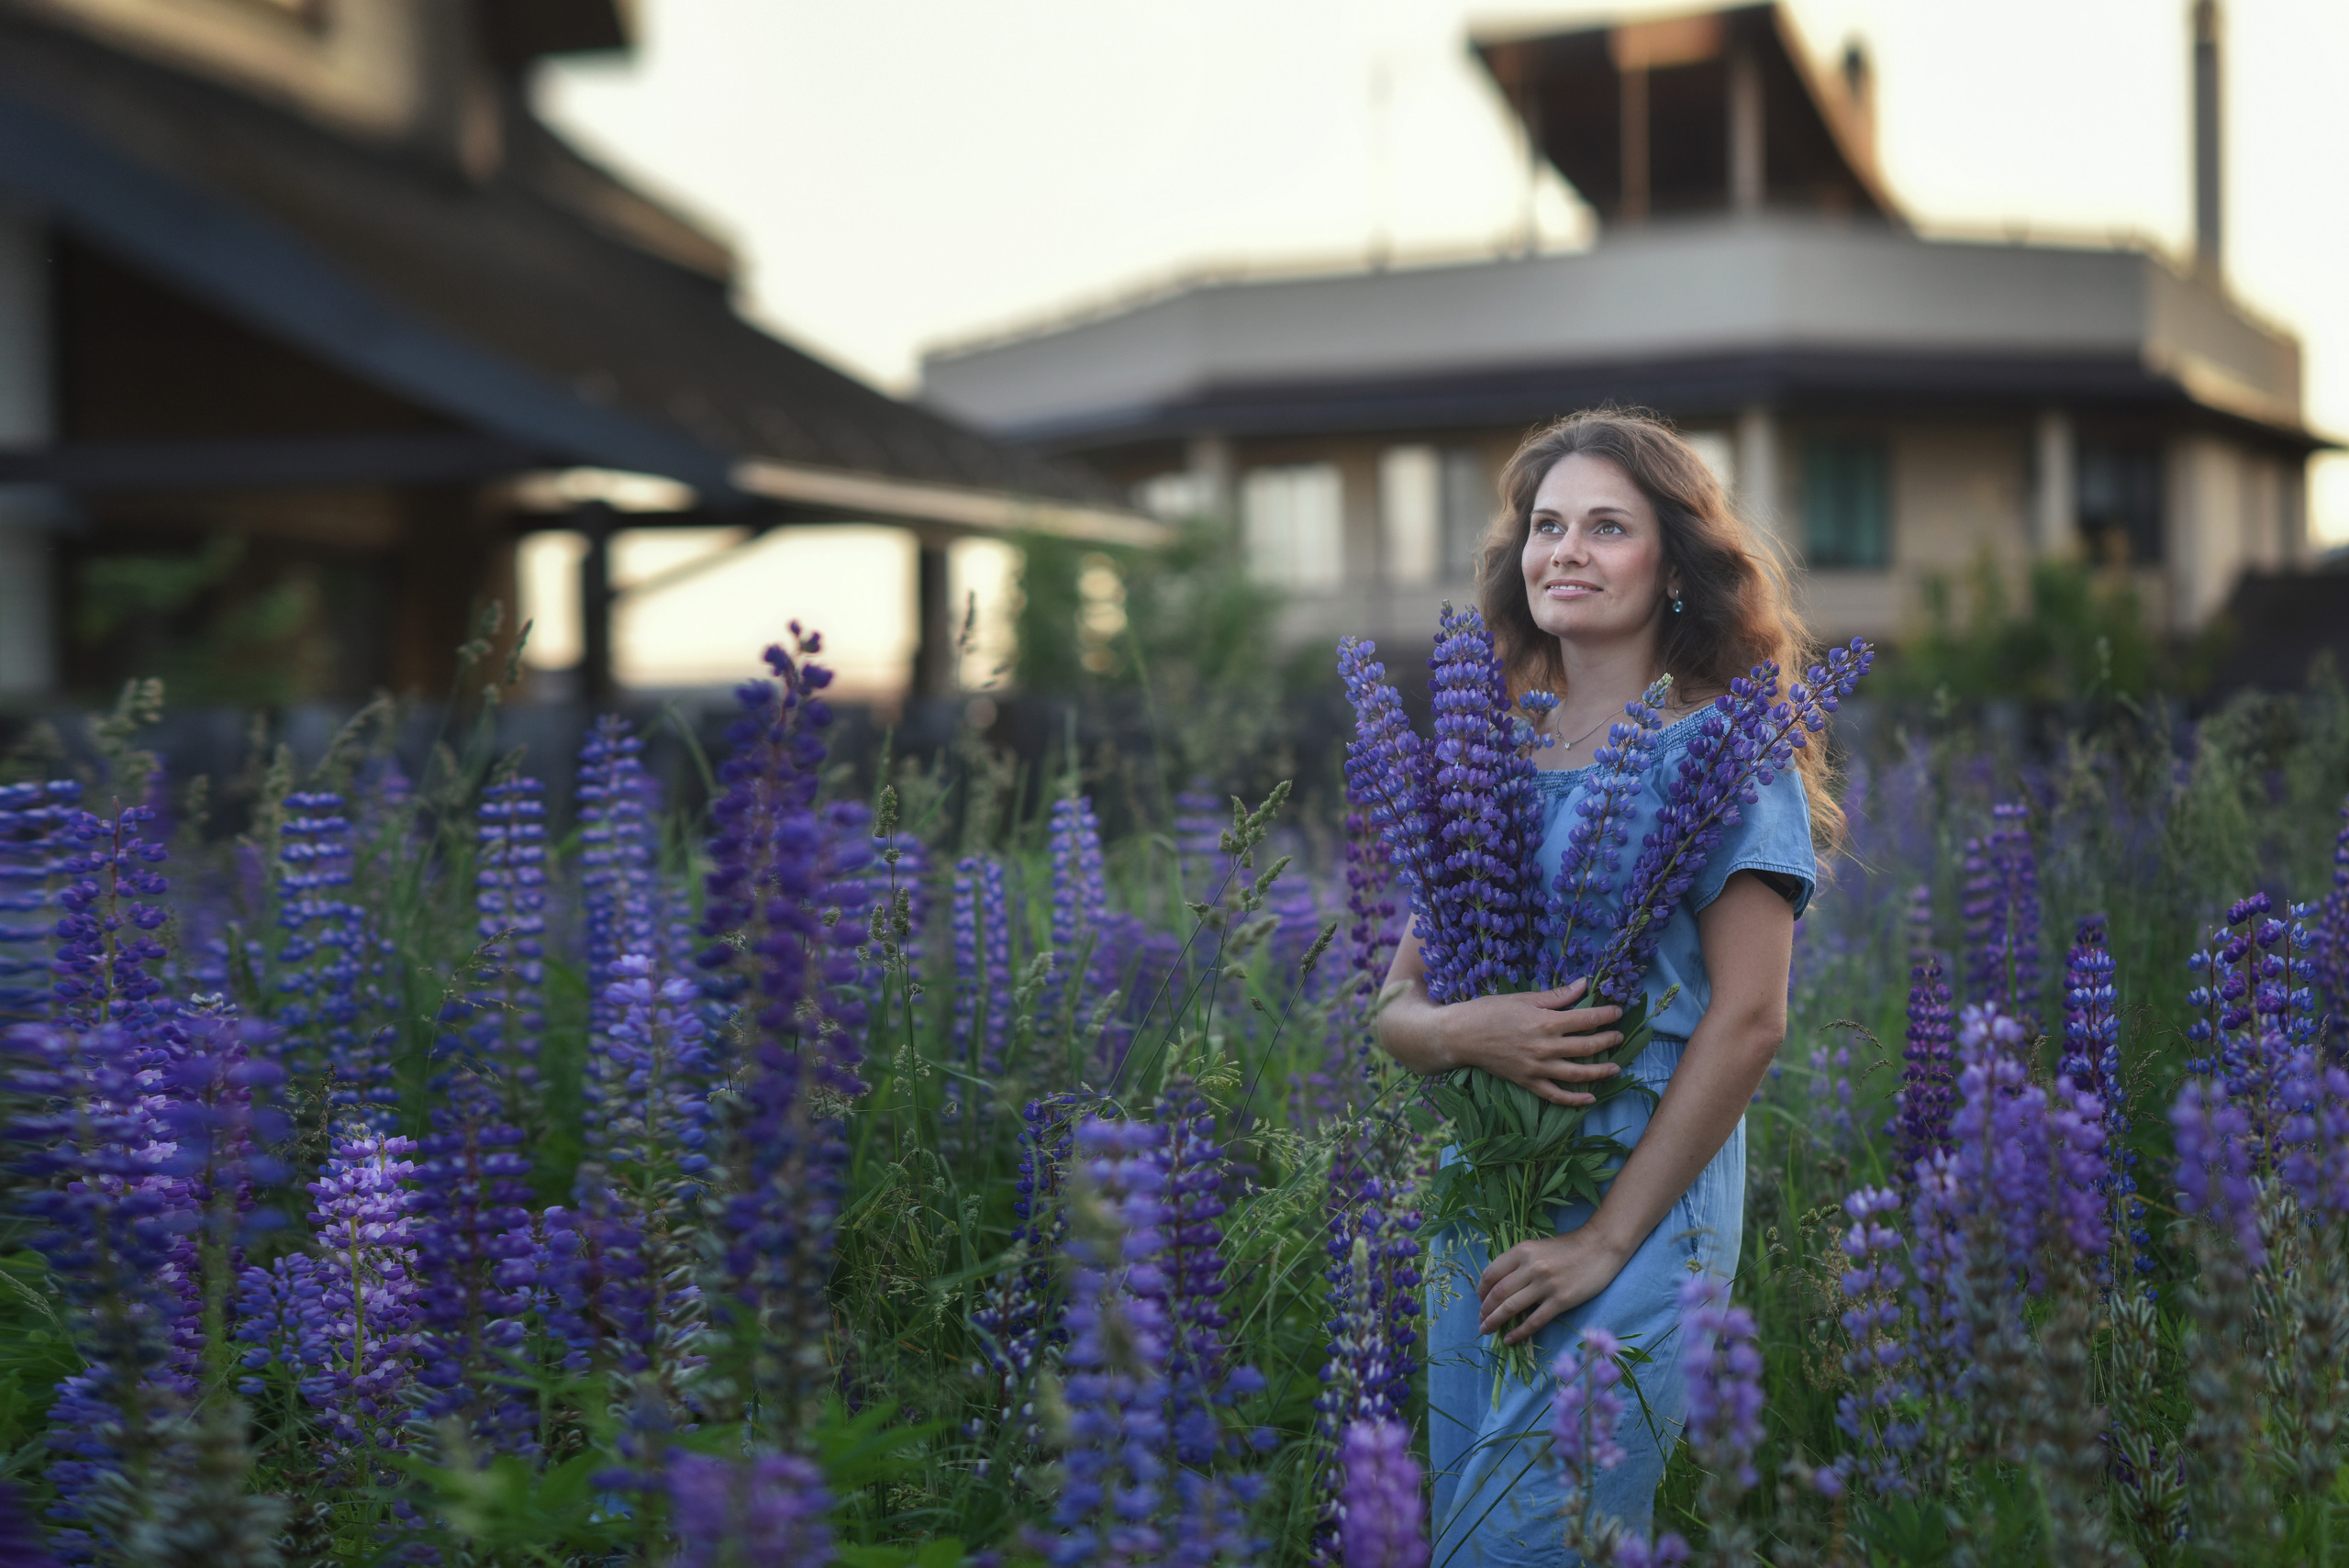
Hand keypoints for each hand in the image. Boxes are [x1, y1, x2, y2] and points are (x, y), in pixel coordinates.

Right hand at [1439, 977, 1623, 1106]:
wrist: (1460, 1036)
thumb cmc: (1489, 1011)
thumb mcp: (1523, 998)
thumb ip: (1557, 995)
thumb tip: (1583, 984)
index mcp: (1546, 1022)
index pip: (1586, 1019)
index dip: (1606, 1015)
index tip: (1617, 1011)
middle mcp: (1546, 1047)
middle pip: (1587, 1046)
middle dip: (1608, 1041)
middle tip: (1619, 1036)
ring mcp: (1537, 1068)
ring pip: (1577, 1073)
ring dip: (1600, 1071)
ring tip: (1615, 1067)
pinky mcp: (1527, 1082)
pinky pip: (1556, 1095)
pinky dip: (1574, 1099)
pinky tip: (1590, 1098)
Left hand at [1477, 1226, 1633, 1344]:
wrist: (1601, 1246)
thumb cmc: (1569, 1247)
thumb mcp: (1538, 1247)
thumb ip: (1520, 1262)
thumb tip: (1499, 1284)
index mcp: (1522, 1251)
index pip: (1492, 1273)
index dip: (1481, 1290)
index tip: (1480, 1300)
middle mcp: (1531, 1266)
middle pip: (1498, 1293)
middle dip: (1485, 1310)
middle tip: (1481, 1321)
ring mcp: (1546, 1284)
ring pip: (1511, 1307)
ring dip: (1495, 1321)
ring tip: (1487, 1330)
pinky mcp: (1562, 1300)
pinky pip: (1534, 1321)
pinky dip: (1519, 1333)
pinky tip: (1510, 1339)